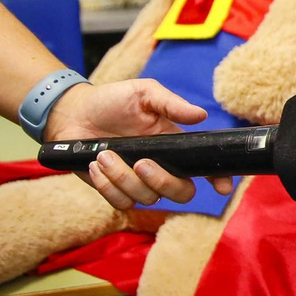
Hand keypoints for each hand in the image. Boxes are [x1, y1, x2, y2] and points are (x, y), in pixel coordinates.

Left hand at [48, 79, 235, 210]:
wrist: (74, 114)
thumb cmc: (112, 100)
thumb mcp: (143, 93)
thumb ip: (171, 104)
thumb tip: (201, 115)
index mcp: (175, 145)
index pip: (203, 166)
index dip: (218, 178)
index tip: (221, 187)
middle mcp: (162, 167)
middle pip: (181, 193)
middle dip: (162, 181)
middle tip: (141, 162)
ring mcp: (139, 182)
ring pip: (148, 198)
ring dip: (123, 178)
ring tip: (104, 154)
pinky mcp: (116, 191)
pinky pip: (122, 203)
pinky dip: (107, 186)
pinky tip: (95, 165)